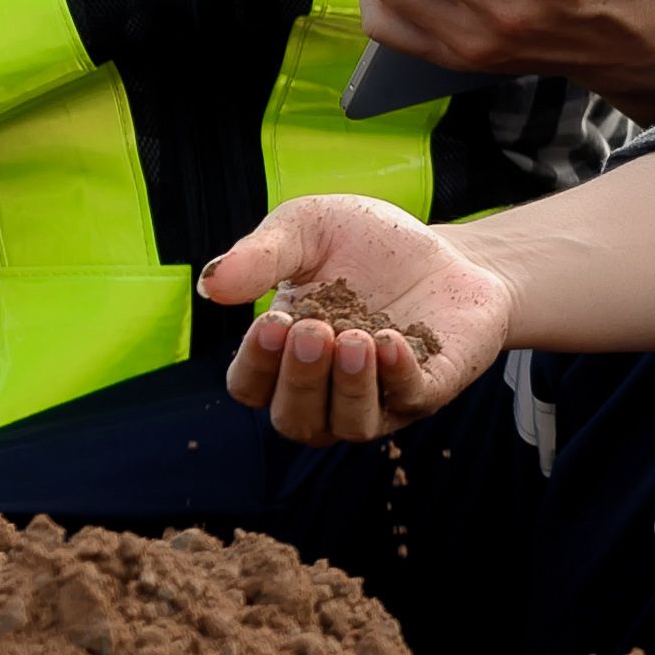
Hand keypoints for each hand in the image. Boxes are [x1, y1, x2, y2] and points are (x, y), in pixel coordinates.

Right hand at [202, 194, 516, 446]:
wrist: (443, 248)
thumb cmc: (363, 244)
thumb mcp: (306, 230)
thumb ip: (261, 256)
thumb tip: (211, 285)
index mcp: (284, 358)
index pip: (250, 387)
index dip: (255, 363)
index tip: (273, 322)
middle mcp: (326, 391)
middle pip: (294, 418)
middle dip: (299, 379)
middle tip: (312, 331)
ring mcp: (379, 397)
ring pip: (349, 425)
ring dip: (347, 388)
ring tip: (353, 340)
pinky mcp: (431, 387)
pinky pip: (409, 400)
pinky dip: (398, 376)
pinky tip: (389, 342)